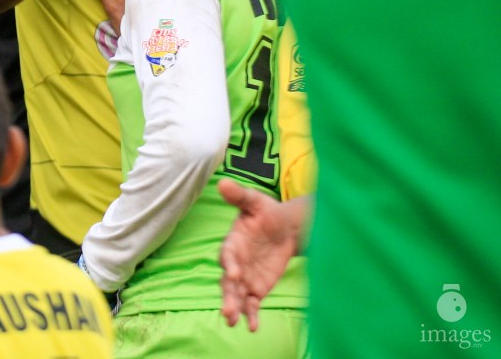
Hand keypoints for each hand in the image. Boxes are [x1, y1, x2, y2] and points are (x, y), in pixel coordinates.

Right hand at [219, 180, 307, 330]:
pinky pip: (252, 303)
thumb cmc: (267, 212)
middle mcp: (235, 262)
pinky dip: (251, 314)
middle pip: (228, 281)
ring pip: (237, 295)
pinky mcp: (257, 288)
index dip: (229, 264)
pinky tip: (253, 327)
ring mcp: (245, 277)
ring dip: (234, 307)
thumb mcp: (256, 202)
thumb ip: (240, 196)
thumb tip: (223, 183)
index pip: (227, 255)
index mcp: (233, 242)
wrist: (286, 229)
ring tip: (233, 321)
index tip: (233, 274)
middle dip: (227, 296)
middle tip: (228, 312)